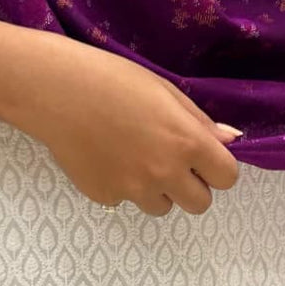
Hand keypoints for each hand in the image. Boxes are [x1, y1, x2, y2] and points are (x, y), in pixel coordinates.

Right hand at [0, 33, 241, 215]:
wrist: (55, 91)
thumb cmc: (113, 79)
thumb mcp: (164, 91)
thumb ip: (199, 122)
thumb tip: (229, 140)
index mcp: (187, 142)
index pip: (227, 178)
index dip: (217, 168)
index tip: (203, 157)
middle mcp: (164, 172)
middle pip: (200, 204)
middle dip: (192, 186)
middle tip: (171, 161)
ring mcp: (133, 190)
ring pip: (162, 207)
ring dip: (157, 189)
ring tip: (133, 155)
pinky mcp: (104, 197)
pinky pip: (125, 200)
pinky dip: (121, 184)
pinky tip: (105, 155)